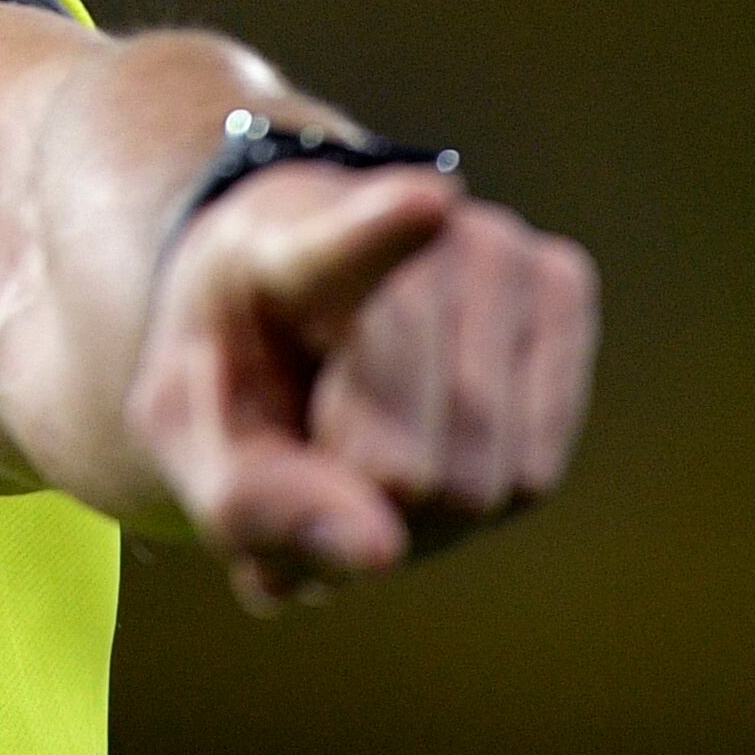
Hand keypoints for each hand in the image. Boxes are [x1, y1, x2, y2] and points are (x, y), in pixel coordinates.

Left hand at [124, 162, 596, 610]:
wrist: (291, 296)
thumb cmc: (241, 370)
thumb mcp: (193, 442)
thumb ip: (255, 504)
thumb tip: (379, 551)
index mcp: (281, 248)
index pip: (338, 246)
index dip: (384, 228)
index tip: (428, 204)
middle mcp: (409, 225)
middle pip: (417, 465)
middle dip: (363, 514)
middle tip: (319, 472)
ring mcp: (497, 246)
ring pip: (490, 481)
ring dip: (423, 517)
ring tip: (369, 454)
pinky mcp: (561, 282)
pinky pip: (536, 471)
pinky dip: (484, 496)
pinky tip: (433, 438)